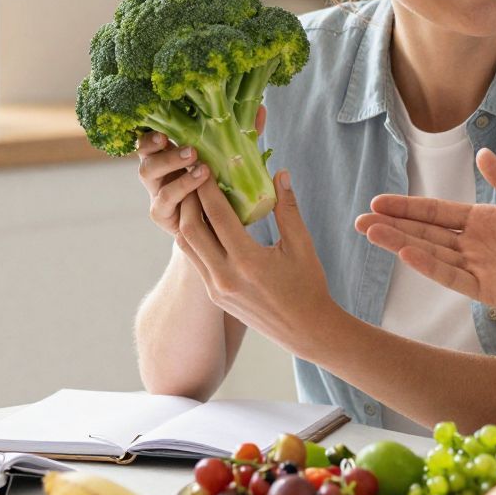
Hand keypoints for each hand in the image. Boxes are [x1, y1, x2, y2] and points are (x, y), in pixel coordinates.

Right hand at [134, 108, 263, 237]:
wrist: (217, 227)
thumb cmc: (220, 185)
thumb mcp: (230, 157)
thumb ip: (242, 135)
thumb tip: (261, 110)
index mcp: (167, 155)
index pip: (149, 140)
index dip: (150, 136)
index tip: (164, 132)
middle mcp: (157, 173)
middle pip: (144, 158)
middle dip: (162, 151)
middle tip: (191, 150)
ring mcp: (157, 193)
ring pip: (151, 179)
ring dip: (176, 171)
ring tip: (203, 170)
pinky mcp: (161, 214)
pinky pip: (163, 203)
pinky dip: (180, 194)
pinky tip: (199, 194)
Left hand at [175, 169, 339, 348]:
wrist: (305, 330)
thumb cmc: (309, 285)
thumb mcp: (301, 245)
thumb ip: (288, 208)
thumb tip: (280, 173)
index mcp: (248, 261)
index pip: (217, 215)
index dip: (207, 187)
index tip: (204, 165)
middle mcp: (225, 276)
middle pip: (190, 229)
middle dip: (189, 199)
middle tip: (193, 177)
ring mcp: (216, 288)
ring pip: (187, 246)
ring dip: (187, 219)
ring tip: (195, 196)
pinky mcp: (214, 295)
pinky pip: (195, 261)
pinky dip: (194, 238)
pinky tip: (204, 222)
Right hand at [353, 147, 495, 324]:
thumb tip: (482, 153)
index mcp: (489, 219)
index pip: (439, 212)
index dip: (409, 208)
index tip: (378, 202)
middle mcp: (479, 244)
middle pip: (427, 233)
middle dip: (394, 226)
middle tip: (360, 220)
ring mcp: (482, 268)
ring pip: (433, 254)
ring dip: (402, 244)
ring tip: (372, 234)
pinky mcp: (490, 291)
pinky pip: (453, 277)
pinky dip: (429, 267)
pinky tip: (406, 254)